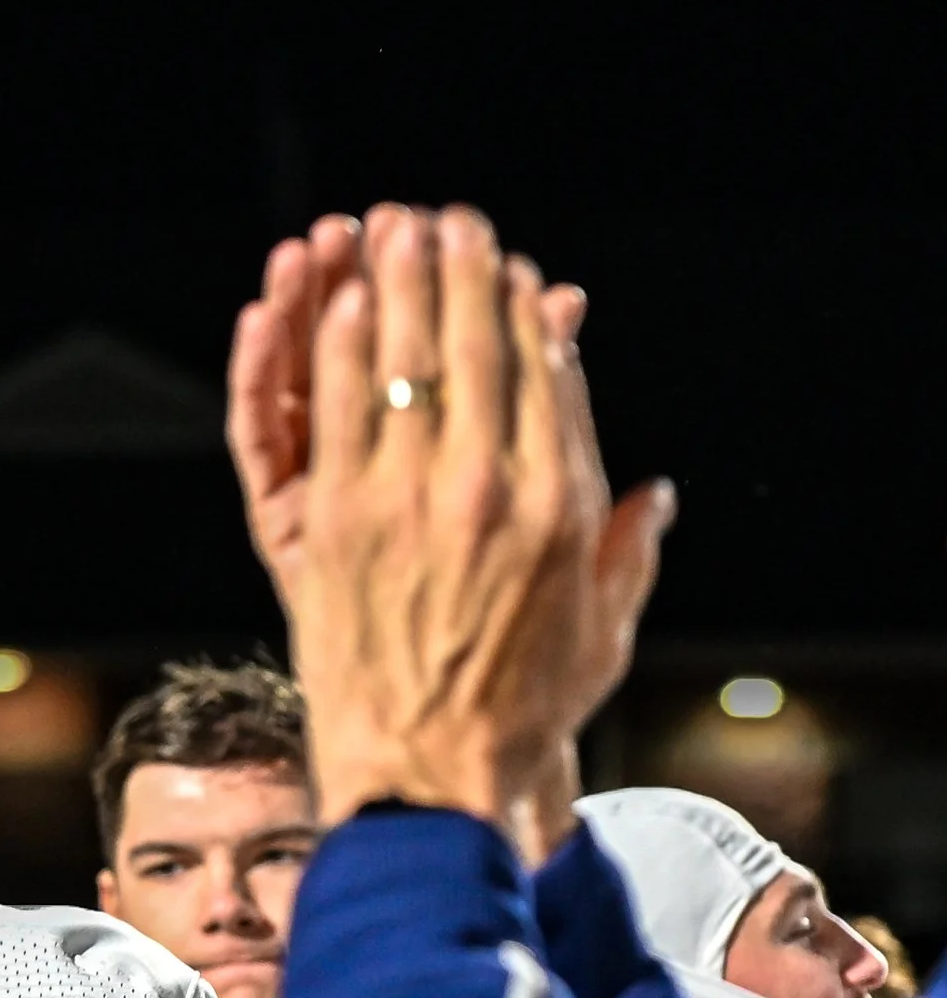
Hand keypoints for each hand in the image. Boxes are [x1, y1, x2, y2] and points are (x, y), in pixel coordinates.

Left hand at [228, 205, 673, 853]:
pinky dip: (346, 349)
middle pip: (481, 348)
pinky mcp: (342, 521)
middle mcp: (494, 490)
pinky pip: (342, 410)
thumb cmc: (515, 717)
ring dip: (401, 284)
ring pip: (408, 362)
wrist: (427, 777)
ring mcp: (412, 502)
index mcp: (566, 507)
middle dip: (466, 271)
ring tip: (393, 230)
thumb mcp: (600, 634)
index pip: (550, 377)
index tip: (517, 276)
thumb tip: (656, 496)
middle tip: (451, 221)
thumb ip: (629, 553)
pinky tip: (344, 302)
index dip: (529, 314)